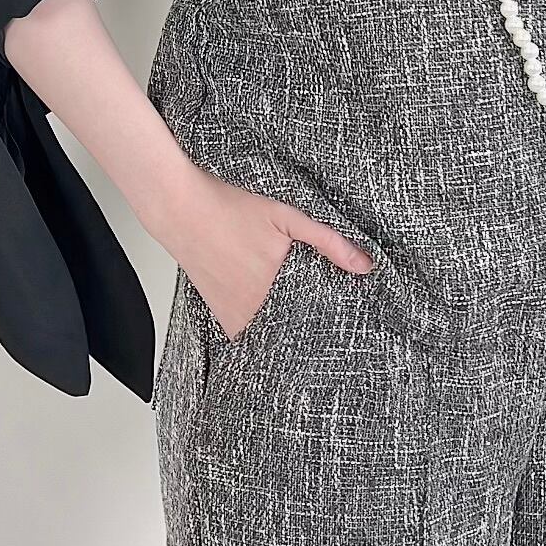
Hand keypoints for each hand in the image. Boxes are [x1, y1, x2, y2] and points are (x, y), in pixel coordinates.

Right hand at [160, 166, 374, 341]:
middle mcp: (251, 309)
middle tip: (327, 324)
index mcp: (273, 290)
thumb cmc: (230, 209)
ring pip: (268, 336)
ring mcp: (232, 314)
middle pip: (292, 331)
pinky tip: (271, 314)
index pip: (313, 322)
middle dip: (310, 327)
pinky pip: (246, 332)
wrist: (181, 208)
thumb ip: (327, 241)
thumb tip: (365, 266)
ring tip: (303, 321)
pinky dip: (261, 328)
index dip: (328, 322)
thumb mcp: (286, 217)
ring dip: (285, 330)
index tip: (342, 321)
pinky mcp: (219, 312)